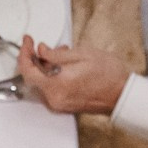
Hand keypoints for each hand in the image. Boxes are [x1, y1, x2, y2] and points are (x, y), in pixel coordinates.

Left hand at [16, 36, 131, 116]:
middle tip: (45, 45)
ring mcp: (58, 104)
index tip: (27, 41)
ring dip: (46, 66)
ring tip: (63, 54)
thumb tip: (41, 51)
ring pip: (42, 82)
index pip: (28, 71)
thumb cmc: (108, 75)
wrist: (122, 94)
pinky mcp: (63, 106)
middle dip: (37, 58)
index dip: (24, 53)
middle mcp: (54, 99)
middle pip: (33, 77)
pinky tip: (65, 66)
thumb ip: (56, 55)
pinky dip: (52, 75)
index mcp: (57, 85)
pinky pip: (50, 88)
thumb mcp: (82, 55)